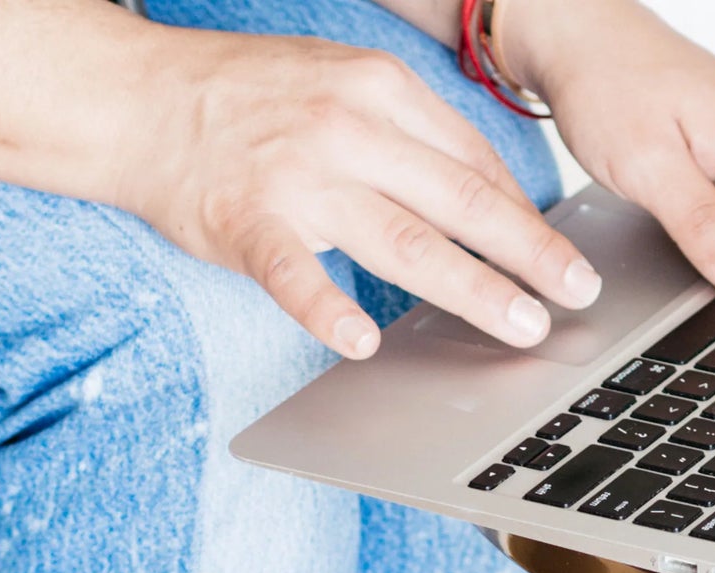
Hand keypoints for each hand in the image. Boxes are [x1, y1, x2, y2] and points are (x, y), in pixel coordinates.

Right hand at [118, 29, 601, 356]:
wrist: (137, 98)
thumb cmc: (245, 100)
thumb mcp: (339, 86)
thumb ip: (410, 137)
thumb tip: (486, 193)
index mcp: (379, 90)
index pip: (474, 163)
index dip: (528, 217)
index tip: (569, 260)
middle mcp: (349, 128)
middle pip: (460, 202)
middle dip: (530, 252)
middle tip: (577, 294)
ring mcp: (299, 176)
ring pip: (405, 241)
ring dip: (472, 288)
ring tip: (521, 324)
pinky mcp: (249, 222)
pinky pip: (295, 274)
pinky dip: (327, 309)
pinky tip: (361, 343)